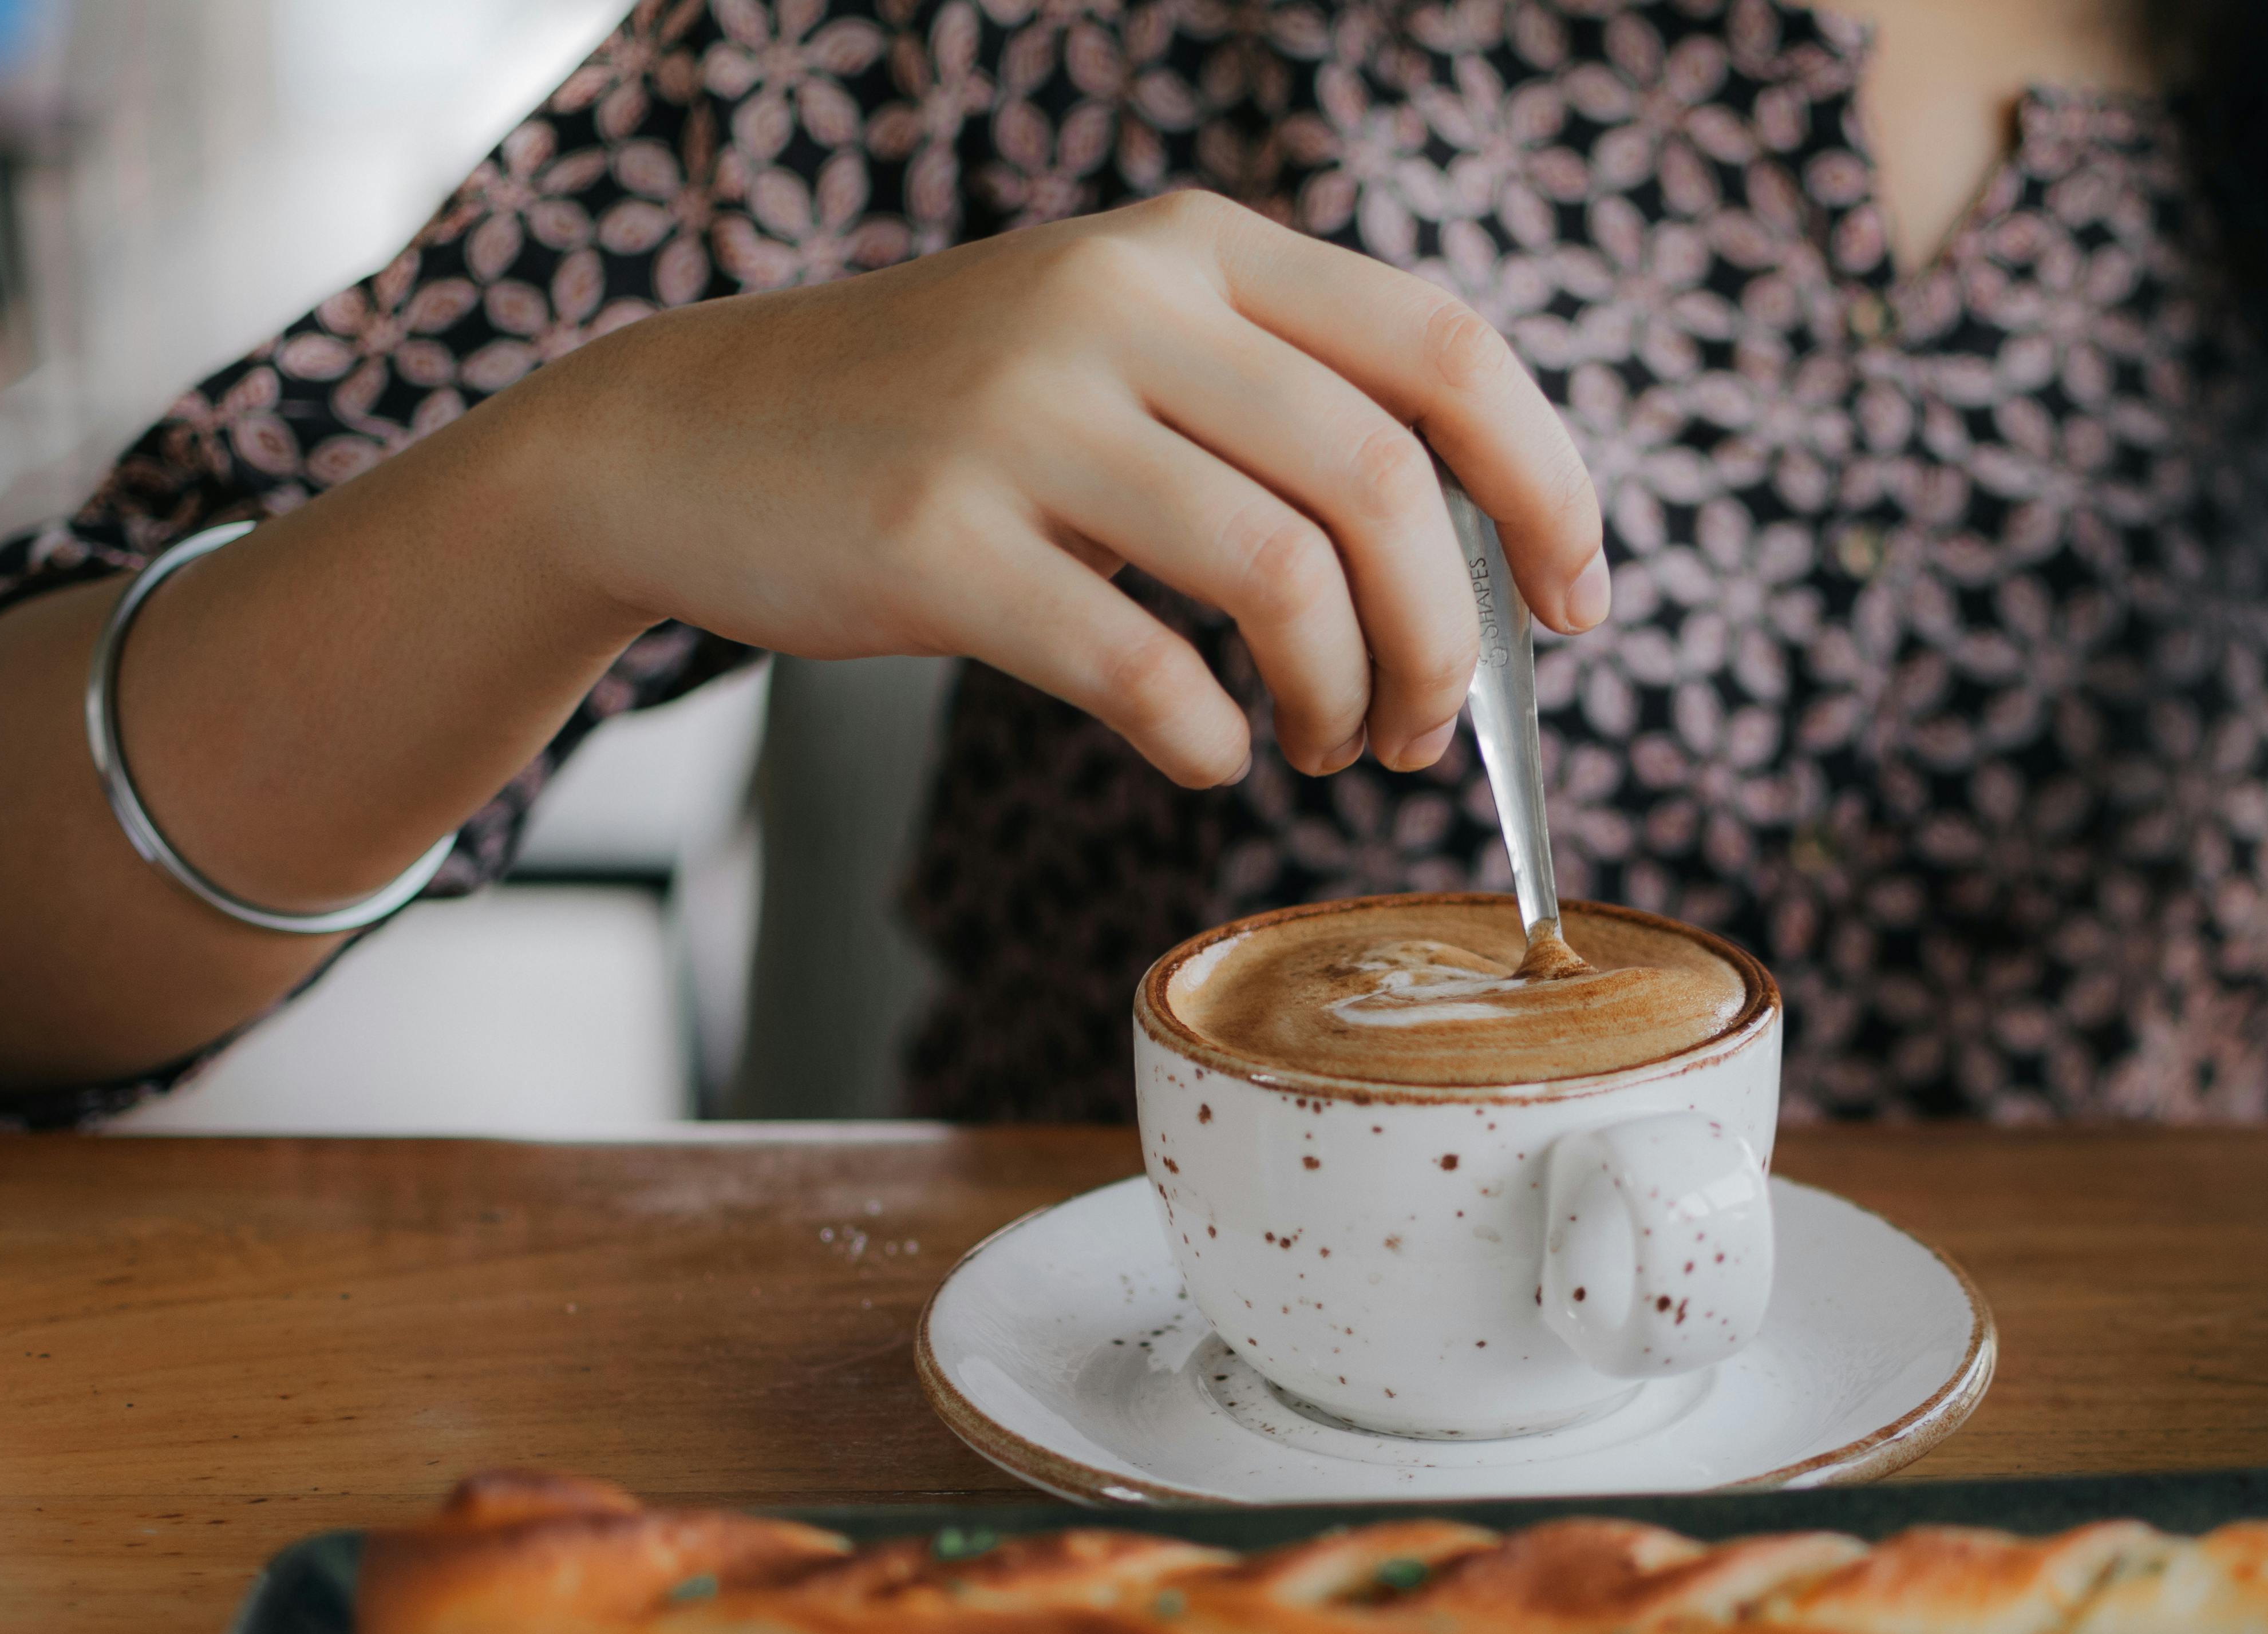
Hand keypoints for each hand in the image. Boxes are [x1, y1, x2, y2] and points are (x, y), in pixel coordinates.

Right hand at [517, 189, 1608, 787]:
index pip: (1445, 345)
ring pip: (1283, 578)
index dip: (1547, 487)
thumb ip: (1283, 404)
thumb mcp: (1123, 344)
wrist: (691, 434)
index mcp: (1195, 246)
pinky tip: (1205, 754)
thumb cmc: (951, 422)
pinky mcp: (936, 538)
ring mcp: (1021, 414)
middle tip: (1428, 731)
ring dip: (1342, 698)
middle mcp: (1119, 301)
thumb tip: (1477, 563)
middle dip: (1449, 638)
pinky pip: (1144, 670)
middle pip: (1382, 481)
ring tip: (1325, 745)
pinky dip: (1211, 743)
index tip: (1576, 605)